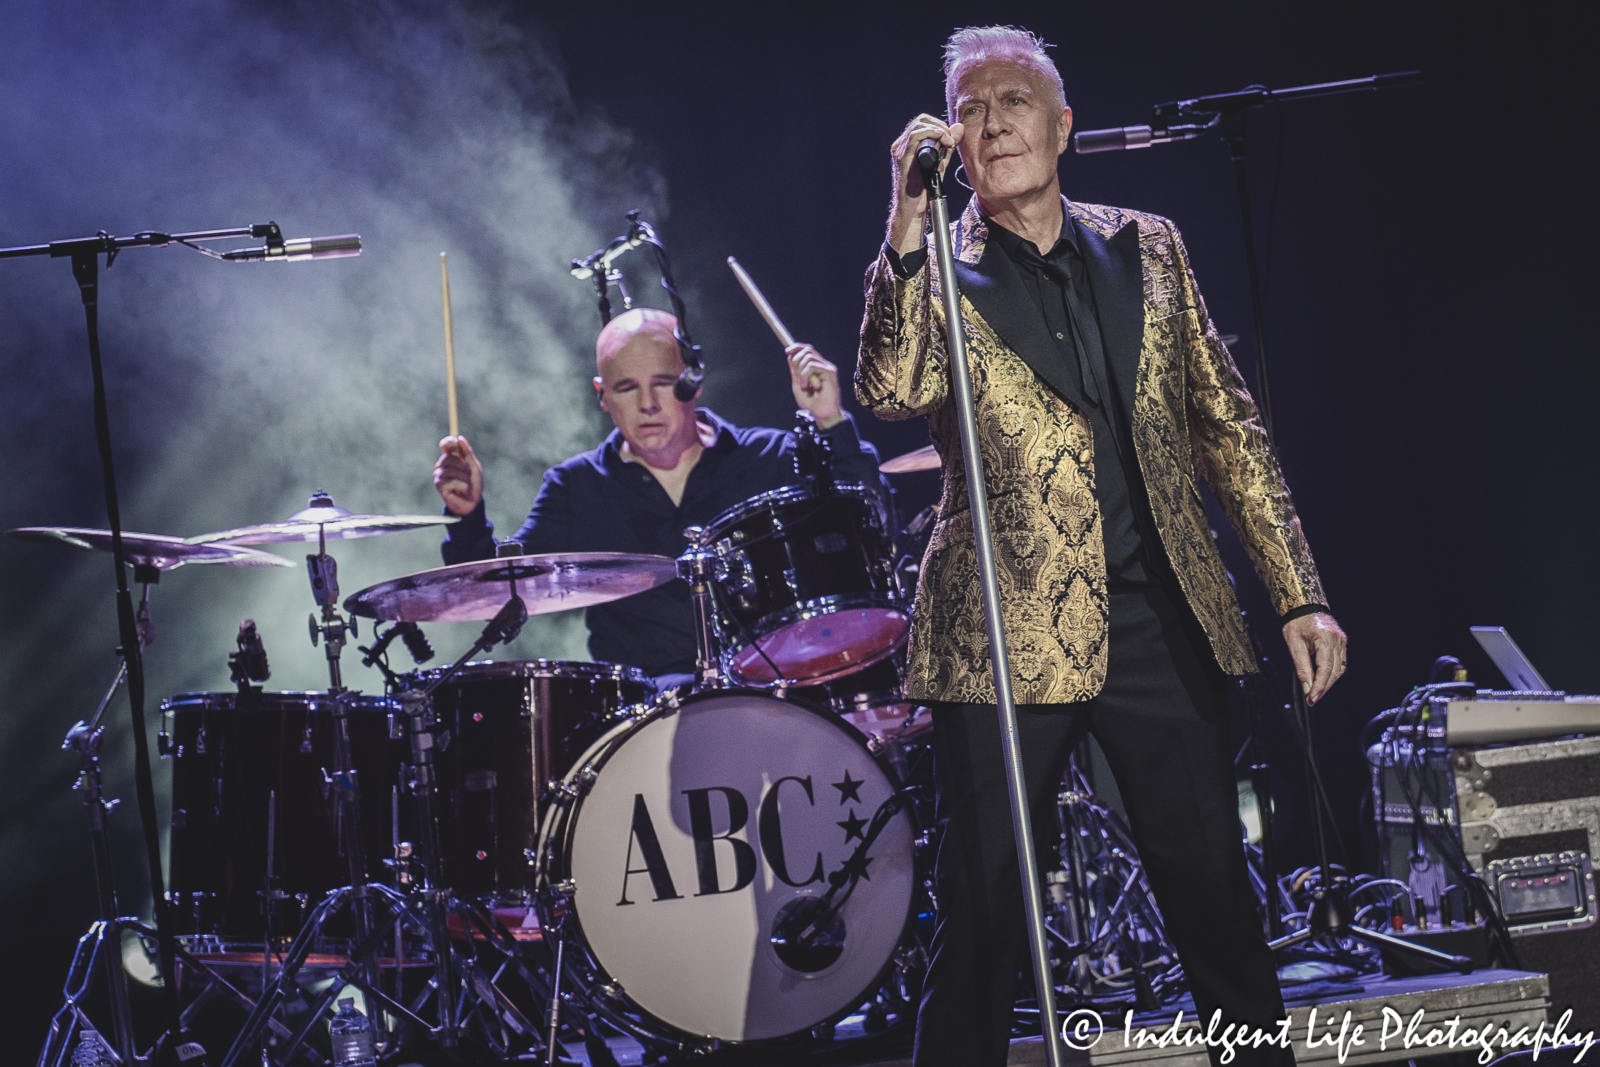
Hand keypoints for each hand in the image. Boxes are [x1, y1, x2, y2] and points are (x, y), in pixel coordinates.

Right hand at [434, 435, 483, 515]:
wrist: (473, 501)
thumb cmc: (474, 484)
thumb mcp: (474, 467)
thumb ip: (467, 453)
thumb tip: (460, 438)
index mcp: (452, 459)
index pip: (445, 446)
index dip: (448, 442)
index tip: (454, 441)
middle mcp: (443, 466)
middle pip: (446, 458)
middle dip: (461, 464)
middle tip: (468, 472)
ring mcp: (440, 476)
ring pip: (449, 470)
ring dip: (463, 477)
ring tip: (467, 484)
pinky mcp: (440, 486)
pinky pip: (451, 481)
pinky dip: (461, 485)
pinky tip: (462, 489)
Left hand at [787, 344, 842, 427]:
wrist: (822, 414)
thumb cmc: (811, 403)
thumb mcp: (798, 385)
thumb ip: (795, 372)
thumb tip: (790, 356)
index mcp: (816, 367)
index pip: (807, 349)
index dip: (796, 347)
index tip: (786, 352)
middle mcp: (823, 365)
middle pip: (808, 349)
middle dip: (796, 360)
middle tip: (796, 376)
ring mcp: (827, 368)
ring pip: (809, 357)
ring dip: (800, 371)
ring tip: (803, 386)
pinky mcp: (830, 372)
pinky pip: (812, 366)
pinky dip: (805, 375)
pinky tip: (806, 386)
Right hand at [887, 113, 964, 254]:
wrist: (913, 208)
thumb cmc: (924, 189)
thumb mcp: (940, 163)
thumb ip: (949, 145)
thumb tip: (959, 127)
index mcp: (908, 145)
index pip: (924, 122)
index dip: (940, 125)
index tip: (951, 138)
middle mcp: (901, 145)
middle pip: (921, 120)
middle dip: (940, 125)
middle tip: (951, 140)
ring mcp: (900, 150)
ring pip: (919, 125)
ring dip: (938, 130)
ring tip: (948, 143)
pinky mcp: (902, 156)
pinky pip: (915, 136)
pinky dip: (932, 134)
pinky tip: (943, 142)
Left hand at [1283, 612, 1347, 705]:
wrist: (1303, 605)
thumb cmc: (1296, 623)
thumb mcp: (1294, 645)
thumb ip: (1302, 667)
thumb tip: (1307, 688)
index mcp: (1325, 639)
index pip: (1325, 668)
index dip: (1320, 686)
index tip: (1312, 699)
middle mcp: (1337, 640)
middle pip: (1335, 670)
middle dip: (1324, 687)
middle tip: (1312, 699)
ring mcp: (1342, 640)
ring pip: (1339, 668)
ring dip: (1329, 681)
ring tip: (1316, 692)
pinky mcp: (1341, 642)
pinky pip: (1340, 661)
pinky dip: (1331, 672)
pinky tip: (1322, 679)